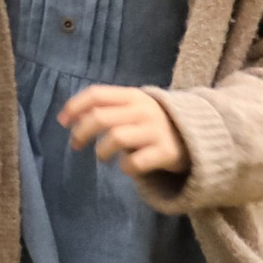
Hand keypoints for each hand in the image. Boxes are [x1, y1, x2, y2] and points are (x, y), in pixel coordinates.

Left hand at [56, 82, 184, 178]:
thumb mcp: (135, 108)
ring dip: (102, 150)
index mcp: (133, 96)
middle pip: (100, 117)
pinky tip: (127, 168)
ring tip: (103, 157)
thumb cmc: (154, 124)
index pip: (97, 94)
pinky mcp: (166, 152)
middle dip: (81, 132)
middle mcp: (143, 110)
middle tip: (75, 144)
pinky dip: (125, 167)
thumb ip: (109, 109)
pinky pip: (134, 162)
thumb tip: (70, 118)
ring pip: (115, 138)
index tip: (62, 122)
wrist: (200, 137)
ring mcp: (155, 130)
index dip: (75, 107)